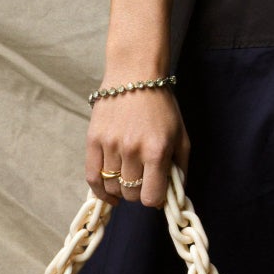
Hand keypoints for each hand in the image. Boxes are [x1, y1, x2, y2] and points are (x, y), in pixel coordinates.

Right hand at [86, 86, 188, 208]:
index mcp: (156, 150)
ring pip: (112, 187)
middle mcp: (132, 150)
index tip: (156, 191)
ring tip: (127, 179)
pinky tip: (108, 194)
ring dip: (121, 189)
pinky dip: (100, 191)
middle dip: (139, 192)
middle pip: (131, 194)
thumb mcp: (181, 136)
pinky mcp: (93, 140)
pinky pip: (92, 177)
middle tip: (142, 181)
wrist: (134, 75)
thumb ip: (180, 168)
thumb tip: (173, 196)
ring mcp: (110, 145)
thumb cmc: (161, 106)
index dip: (155, 199)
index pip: (151, 197)